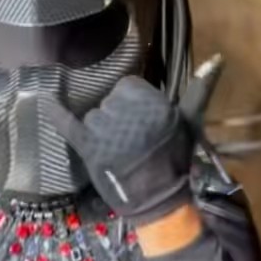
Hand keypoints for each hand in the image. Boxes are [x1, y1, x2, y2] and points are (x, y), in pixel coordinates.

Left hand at [47, 76, 194, 224]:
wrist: (159, 201)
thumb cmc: (175, 161)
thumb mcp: (190, 122)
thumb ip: (199, 90)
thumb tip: (215, 59)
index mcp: (152, 102)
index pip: (126, 87)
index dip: (131, 104)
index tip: (140, 124)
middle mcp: (127, 113)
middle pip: (108, 102)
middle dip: (116, 119)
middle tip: (130, 142)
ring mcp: (105, 130)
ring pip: (92, 116)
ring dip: (100, 130)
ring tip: (116, 151)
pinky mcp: (89, 148)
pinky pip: (67, 124)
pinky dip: (56, 113)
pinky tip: (45, 100)